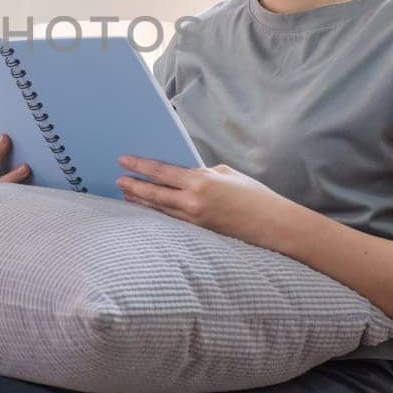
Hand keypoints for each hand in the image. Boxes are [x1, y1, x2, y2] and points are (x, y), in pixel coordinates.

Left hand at [115, 154, 281, 244]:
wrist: (274, 226)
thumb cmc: (254, 195)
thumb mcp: (227, 174)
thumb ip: (203, 173)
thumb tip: (185, 174)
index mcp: (201, 181)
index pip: (162, 172)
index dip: (140, 166)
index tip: (124, 160)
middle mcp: (194, 202)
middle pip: (155, 193)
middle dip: (135, 185)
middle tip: (118, 180)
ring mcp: (195, 220)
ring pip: (160, 209)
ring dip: (142, 201)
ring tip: (126, 195)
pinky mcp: (200, 232)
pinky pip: (172, 221)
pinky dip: (158, 214)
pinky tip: (149, 210)